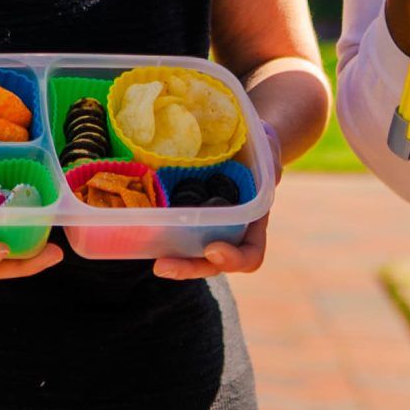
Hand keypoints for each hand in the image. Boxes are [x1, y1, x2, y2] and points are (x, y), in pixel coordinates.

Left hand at [154, 140, 278, 281]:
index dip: (234, 259)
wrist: (238, 142)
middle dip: (188, 268)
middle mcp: (229, 232)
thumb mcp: (269, 149)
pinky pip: (173, 230)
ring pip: (189, 253)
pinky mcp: (184, 213)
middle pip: (211, 263)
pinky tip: (139, 225)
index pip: (250, 255)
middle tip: (162, 266)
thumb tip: (268, 170)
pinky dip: (158, 232)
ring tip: (154, 260)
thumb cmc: (259, 148)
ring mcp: (205, 226)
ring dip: (172, 259)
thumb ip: (269, 162)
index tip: (213, 248)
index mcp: (253, 223)